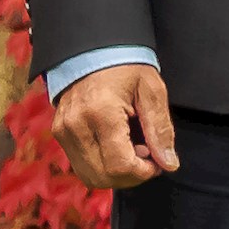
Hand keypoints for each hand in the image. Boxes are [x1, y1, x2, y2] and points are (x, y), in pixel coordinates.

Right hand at [51, 63, 178, 190]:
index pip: (119, 166)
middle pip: (103, 177)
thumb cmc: (127, 68)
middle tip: (149, 158)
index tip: (159, 162)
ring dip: (116, 174)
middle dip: (131, 177)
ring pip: (89, 176)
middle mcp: (76, 127)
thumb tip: (169, 163)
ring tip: (135, 151)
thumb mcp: (152, 91)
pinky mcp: (59, 134)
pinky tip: (118, 149)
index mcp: (101, 114)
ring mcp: (63, 132)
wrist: (93, 52)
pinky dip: (102, 167)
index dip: (143, 173)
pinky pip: (81, 165)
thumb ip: (160, 129)